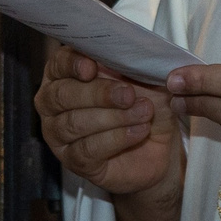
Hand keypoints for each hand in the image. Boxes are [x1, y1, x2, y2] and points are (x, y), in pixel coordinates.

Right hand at [34, 43, 183, 220]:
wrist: (165, 160)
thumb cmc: (155, 112)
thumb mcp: (150, 82)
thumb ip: (137, 68)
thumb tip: (137, 53)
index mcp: (68, 78)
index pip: (57, 63)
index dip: (70, 61)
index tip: (92, 62)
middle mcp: (55, 107)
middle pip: (61, 96)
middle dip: (99, 93)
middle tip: (131, 92)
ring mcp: (62, 139)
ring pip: (72, 124)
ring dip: (111, 116)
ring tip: (143, 113)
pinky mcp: (78, 167)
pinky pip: (87, 151)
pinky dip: (116, 138)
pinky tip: (140, 131)